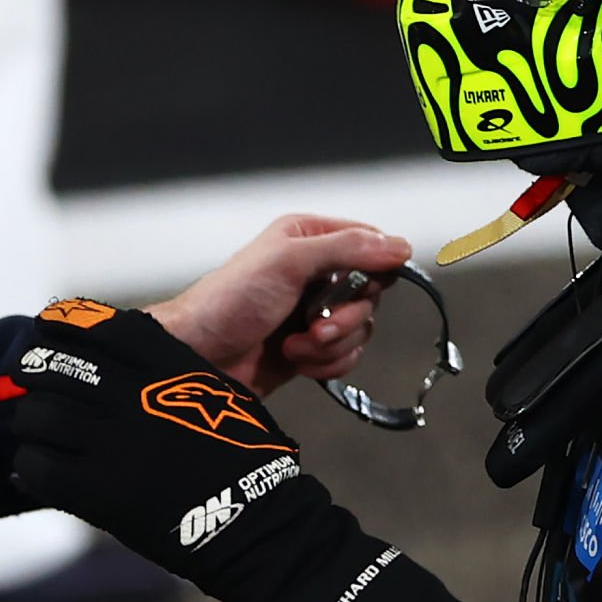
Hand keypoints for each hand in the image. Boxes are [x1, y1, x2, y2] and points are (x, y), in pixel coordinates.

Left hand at [148, 214, 410, 395]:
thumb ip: (347, 249)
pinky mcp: (313, 347)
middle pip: (373, 292)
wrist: (199, 357)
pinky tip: (296, 361)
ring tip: (294, 346)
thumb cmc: (232, 300)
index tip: (365, 286)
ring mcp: (317, 311)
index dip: (377, 267)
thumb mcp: (289, 262)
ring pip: (362, 328)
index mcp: (311, 238)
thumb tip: (401, 246)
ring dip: (332, 344)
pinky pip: (347, 356)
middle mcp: (318, 272)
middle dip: (347, 317)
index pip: (371, 244)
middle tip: (315, 326)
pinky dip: (327, 363)